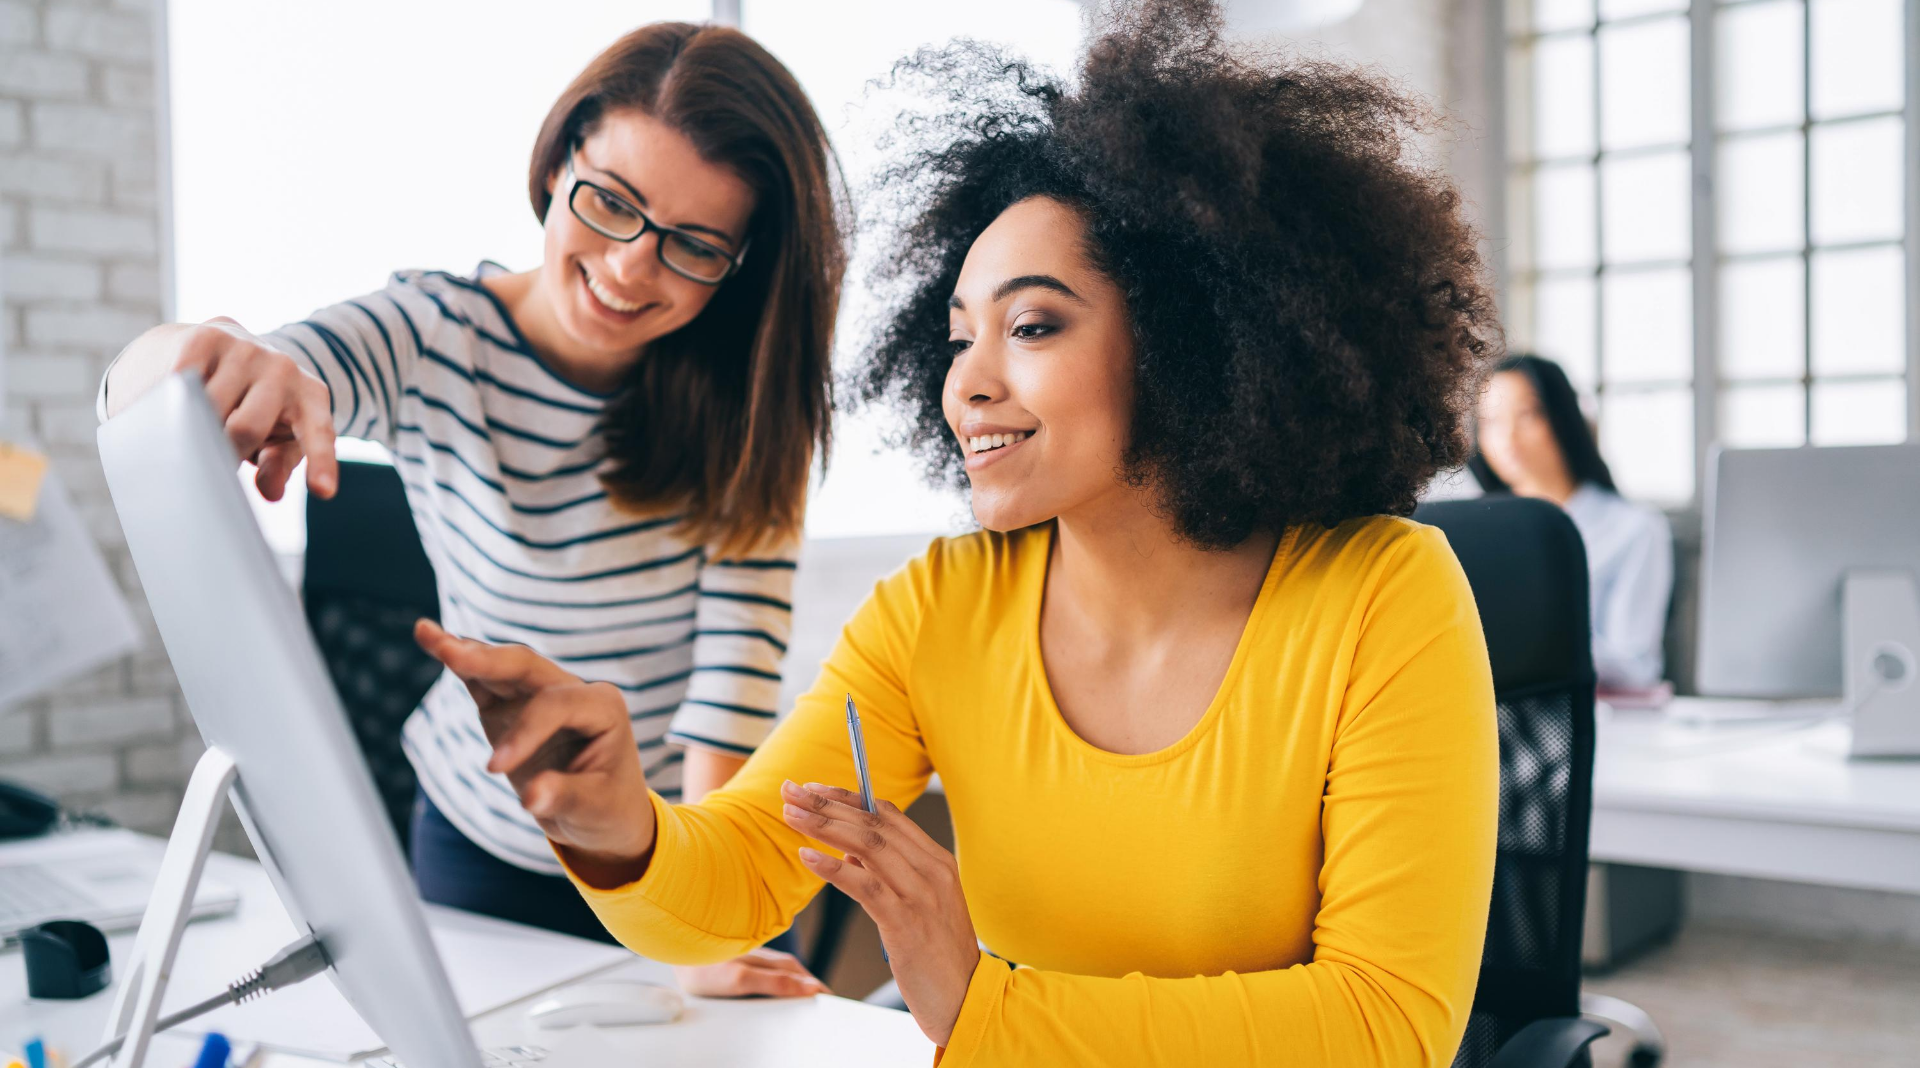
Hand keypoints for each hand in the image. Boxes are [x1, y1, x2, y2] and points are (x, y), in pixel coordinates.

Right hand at [108, 318, 336, 500]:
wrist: (210, 347)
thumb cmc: (248, 405)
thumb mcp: (273, 438)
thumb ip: (279, 464)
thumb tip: (273, 491)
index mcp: (311, 396)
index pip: (317, 432)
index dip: (321, 462)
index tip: (324, 490)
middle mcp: (284, 368)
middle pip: (245, 429)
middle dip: (223, 451)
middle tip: (213, 451)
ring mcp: (246, 350)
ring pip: (208, 409)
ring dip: (194, 427)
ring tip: (194, 420)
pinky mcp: (205, 338)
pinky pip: (182, 382)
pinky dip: (173, 400)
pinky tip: (173, 397)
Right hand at [414, 620, 656, 884]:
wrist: (603, 813)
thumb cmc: (606, 808)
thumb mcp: (594, 809)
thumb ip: (562, 797)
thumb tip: (530, 798)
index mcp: (603, 706)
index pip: (555, 705)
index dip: (523, 731)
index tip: (494, 769)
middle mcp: (573, 690)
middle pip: (526, 667)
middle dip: (487, 659)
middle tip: (448, 652)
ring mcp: (540, 694)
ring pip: (502, 667)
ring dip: (464, 652)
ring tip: (424, 632)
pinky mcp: (513, 706)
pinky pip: (485, 681)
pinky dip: (460, 665)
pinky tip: (433, 642)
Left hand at [672, 948, 828, 998]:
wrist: (673, 946)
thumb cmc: (702, 965)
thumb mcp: (740, 978)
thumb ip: (774, 982)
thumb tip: (808, 987)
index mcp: (770, 961)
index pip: (803, 978)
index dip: (818, 991)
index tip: (832, 1003)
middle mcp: (764, 957)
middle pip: (795, 973)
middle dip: (811, 986)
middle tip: (825, 1001)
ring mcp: (751, 957)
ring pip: (782, 970)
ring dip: (796, 982)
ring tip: (806, 994)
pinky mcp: (739, 960)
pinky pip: (767, 970)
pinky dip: (778, 979)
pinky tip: (774, 983)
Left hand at [779, 780, 977, 1046]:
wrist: (966, 1000)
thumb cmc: (939, 957)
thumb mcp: (920, 905)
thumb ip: (891, 875)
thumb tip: (850, 855)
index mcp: (937, 862)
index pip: (887, 815)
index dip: (847, 798)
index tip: (814, 790)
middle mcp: (931, 871)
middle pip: (873, 823)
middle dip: (827, 804)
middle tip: (792, 792)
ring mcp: (921, 895)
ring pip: (868, 846)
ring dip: (824, 826)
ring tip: (791, 815)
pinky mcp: (906, 923)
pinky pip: (865, 886)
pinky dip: (832, 868)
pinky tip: (807, 856)